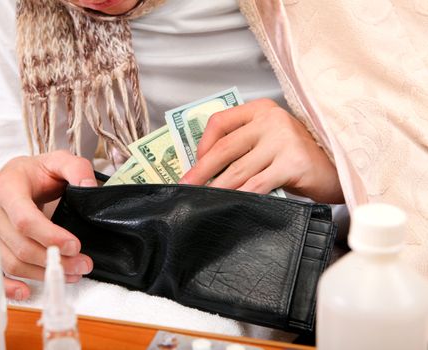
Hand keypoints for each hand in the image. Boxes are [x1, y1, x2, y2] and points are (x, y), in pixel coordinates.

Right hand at [0, 150, 95, 300]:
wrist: (20, 176)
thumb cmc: (38, 171)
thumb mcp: (60, 160)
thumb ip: (77, 169)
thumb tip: (88, 187)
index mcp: (8, 188)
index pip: (24, 218)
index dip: (49, 236)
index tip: (75, 245)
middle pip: (19, 245)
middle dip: (53, 259)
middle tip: (83, 263)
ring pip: (10, 262)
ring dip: (41, 273)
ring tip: (72, 273)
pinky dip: (8, 285)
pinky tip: (27, 290)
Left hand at [179, 99, 343, 203]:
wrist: (338, 169)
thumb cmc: (298, 158)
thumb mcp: (269, 141)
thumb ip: (244, 145)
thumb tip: (205, 167)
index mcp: (261, 110)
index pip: (220, 121)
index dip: (202, 144)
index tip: (195, 163)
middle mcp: (271, 120)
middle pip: (225, 147)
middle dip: (202, 170)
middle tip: (187, 185)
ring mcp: (283, 140)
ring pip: (238, 169)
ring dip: (217, 187)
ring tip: (204, 199)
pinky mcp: (293, 162)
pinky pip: (257, 184)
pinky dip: (241, 196)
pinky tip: (231, 204)